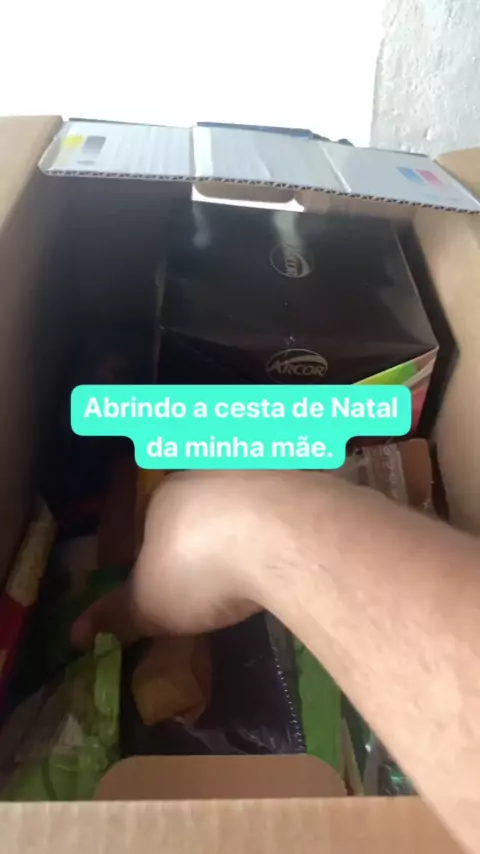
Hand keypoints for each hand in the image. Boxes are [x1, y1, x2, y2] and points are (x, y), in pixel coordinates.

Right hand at [70, 471, 306, 647]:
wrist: (280, 534)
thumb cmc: (200, 567)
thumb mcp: (151, 603)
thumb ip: (117, 615)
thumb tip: (75, 634)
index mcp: (165, 495)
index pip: (153, 518)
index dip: (160, 547)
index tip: (177, 577)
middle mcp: (210, 471)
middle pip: (203, 501)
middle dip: (210, 528)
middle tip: (223, 568)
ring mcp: (260, 468)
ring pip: (250, 493)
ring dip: (254, 519)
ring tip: (265, 557)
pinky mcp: (304, 474)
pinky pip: (294, 496)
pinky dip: (294, 517)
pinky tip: (300, 544)